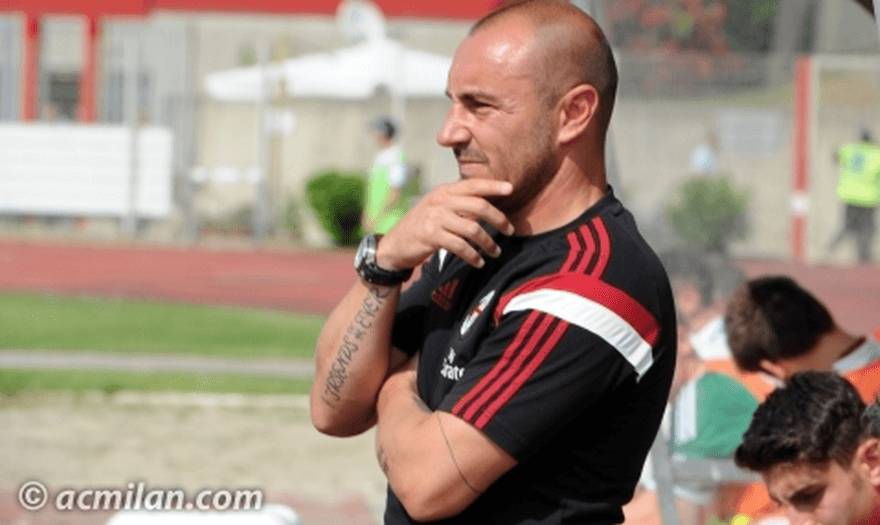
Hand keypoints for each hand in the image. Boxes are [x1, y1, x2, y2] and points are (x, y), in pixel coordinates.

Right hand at [376, 179, 514, 269]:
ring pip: (472, 228)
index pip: (472, 185)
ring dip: (488, 243)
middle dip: (498, 219)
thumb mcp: (438, 210)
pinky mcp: (431, 236)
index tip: (510, 188)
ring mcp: (434, 218)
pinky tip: (478, 262)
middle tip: (510, 231)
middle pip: (478, 206)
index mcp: (444, 191)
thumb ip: (459, 206)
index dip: (492, 186)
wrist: (394, 245)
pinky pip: (460, 246)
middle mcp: (440, 201)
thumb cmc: (421, 228)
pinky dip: (473, 256)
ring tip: (496, 252)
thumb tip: (488, 210)